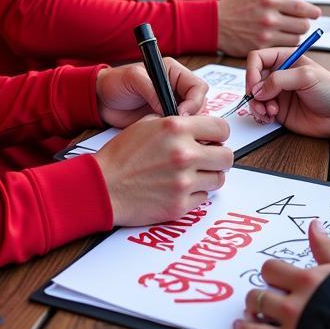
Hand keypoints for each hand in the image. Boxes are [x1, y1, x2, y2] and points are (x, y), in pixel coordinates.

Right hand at [94, 115, 232, 225]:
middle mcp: (184, 154)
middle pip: (226, 156)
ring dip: (208, 176)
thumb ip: (177, 123)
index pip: (221, 128)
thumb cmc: (121, 156)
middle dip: (218, 157)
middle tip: (207, 158)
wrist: (103, 186)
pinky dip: (195, 194)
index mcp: (176, 128)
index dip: (219, 134)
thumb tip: (199, 126)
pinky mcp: (179, 205)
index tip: (214, 139)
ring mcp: (183, 182)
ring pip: (218, 179)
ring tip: (192, 174)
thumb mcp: (147, 124)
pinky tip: (178, 188)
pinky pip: (203, 198)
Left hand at [96, 60, 207, 126]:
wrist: (101, 100)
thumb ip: (151, 89)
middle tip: (177, 126)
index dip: (194, 101)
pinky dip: (178, 135)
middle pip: (200, 104)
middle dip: (193, 116)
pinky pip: (180, 129)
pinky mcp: (165, 120)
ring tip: (171, 134)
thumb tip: (167, 108)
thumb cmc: (115, 83)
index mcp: (173, 72)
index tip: (181, 113)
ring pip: (193, 118)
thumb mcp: (132, 79)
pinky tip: (167, 139)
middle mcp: (176, 88)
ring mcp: (172, 105)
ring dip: (186, 126)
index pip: (197, 86)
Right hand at [217, 0, 320, 55]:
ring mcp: (266, 33)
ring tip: (287, 32)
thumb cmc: (232, 6)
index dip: (312, 12)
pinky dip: (283, 45)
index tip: (316, 13)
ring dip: (294, 36)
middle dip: (303, 24)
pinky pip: (283, 47)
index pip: (302, 7)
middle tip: (299, 23)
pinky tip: (278, 40)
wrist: (213, 23)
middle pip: (303, 25)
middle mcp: (270, 16)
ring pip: (296, 39)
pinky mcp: (261, 46)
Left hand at [233, 220, 329, 328]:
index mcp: (308, 280)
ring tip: (252, 312)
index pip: (272, 268)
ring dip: (252, 309)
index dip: (272, 274)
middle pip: (261, 287)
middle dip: (261, 291)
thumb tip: (314, 225)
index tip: (273, 279)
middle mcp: (294, 299)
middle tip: (263, 296)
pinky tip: (241, 328)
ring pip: (256, 306)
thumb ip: (326, 248)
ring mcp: (288, 323)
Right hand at [244, 48, 329, 137]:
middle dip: (253, 91)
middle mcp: (279, 75)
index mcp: (285, 59)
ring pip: (254, 96)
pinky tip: (271, 118)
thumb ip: (280, 79)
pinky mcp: (278, 110)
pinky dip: (260, 115)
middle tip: (261, 102)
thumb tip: (257, 90)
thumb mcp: (307, 77)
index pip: (258, 58)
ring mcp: (277, 93)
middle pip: (253, 78)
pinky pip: (260, 111)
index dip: (252, 70)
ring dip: (256, 105)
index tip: (254, 86)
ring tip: (269, 112)